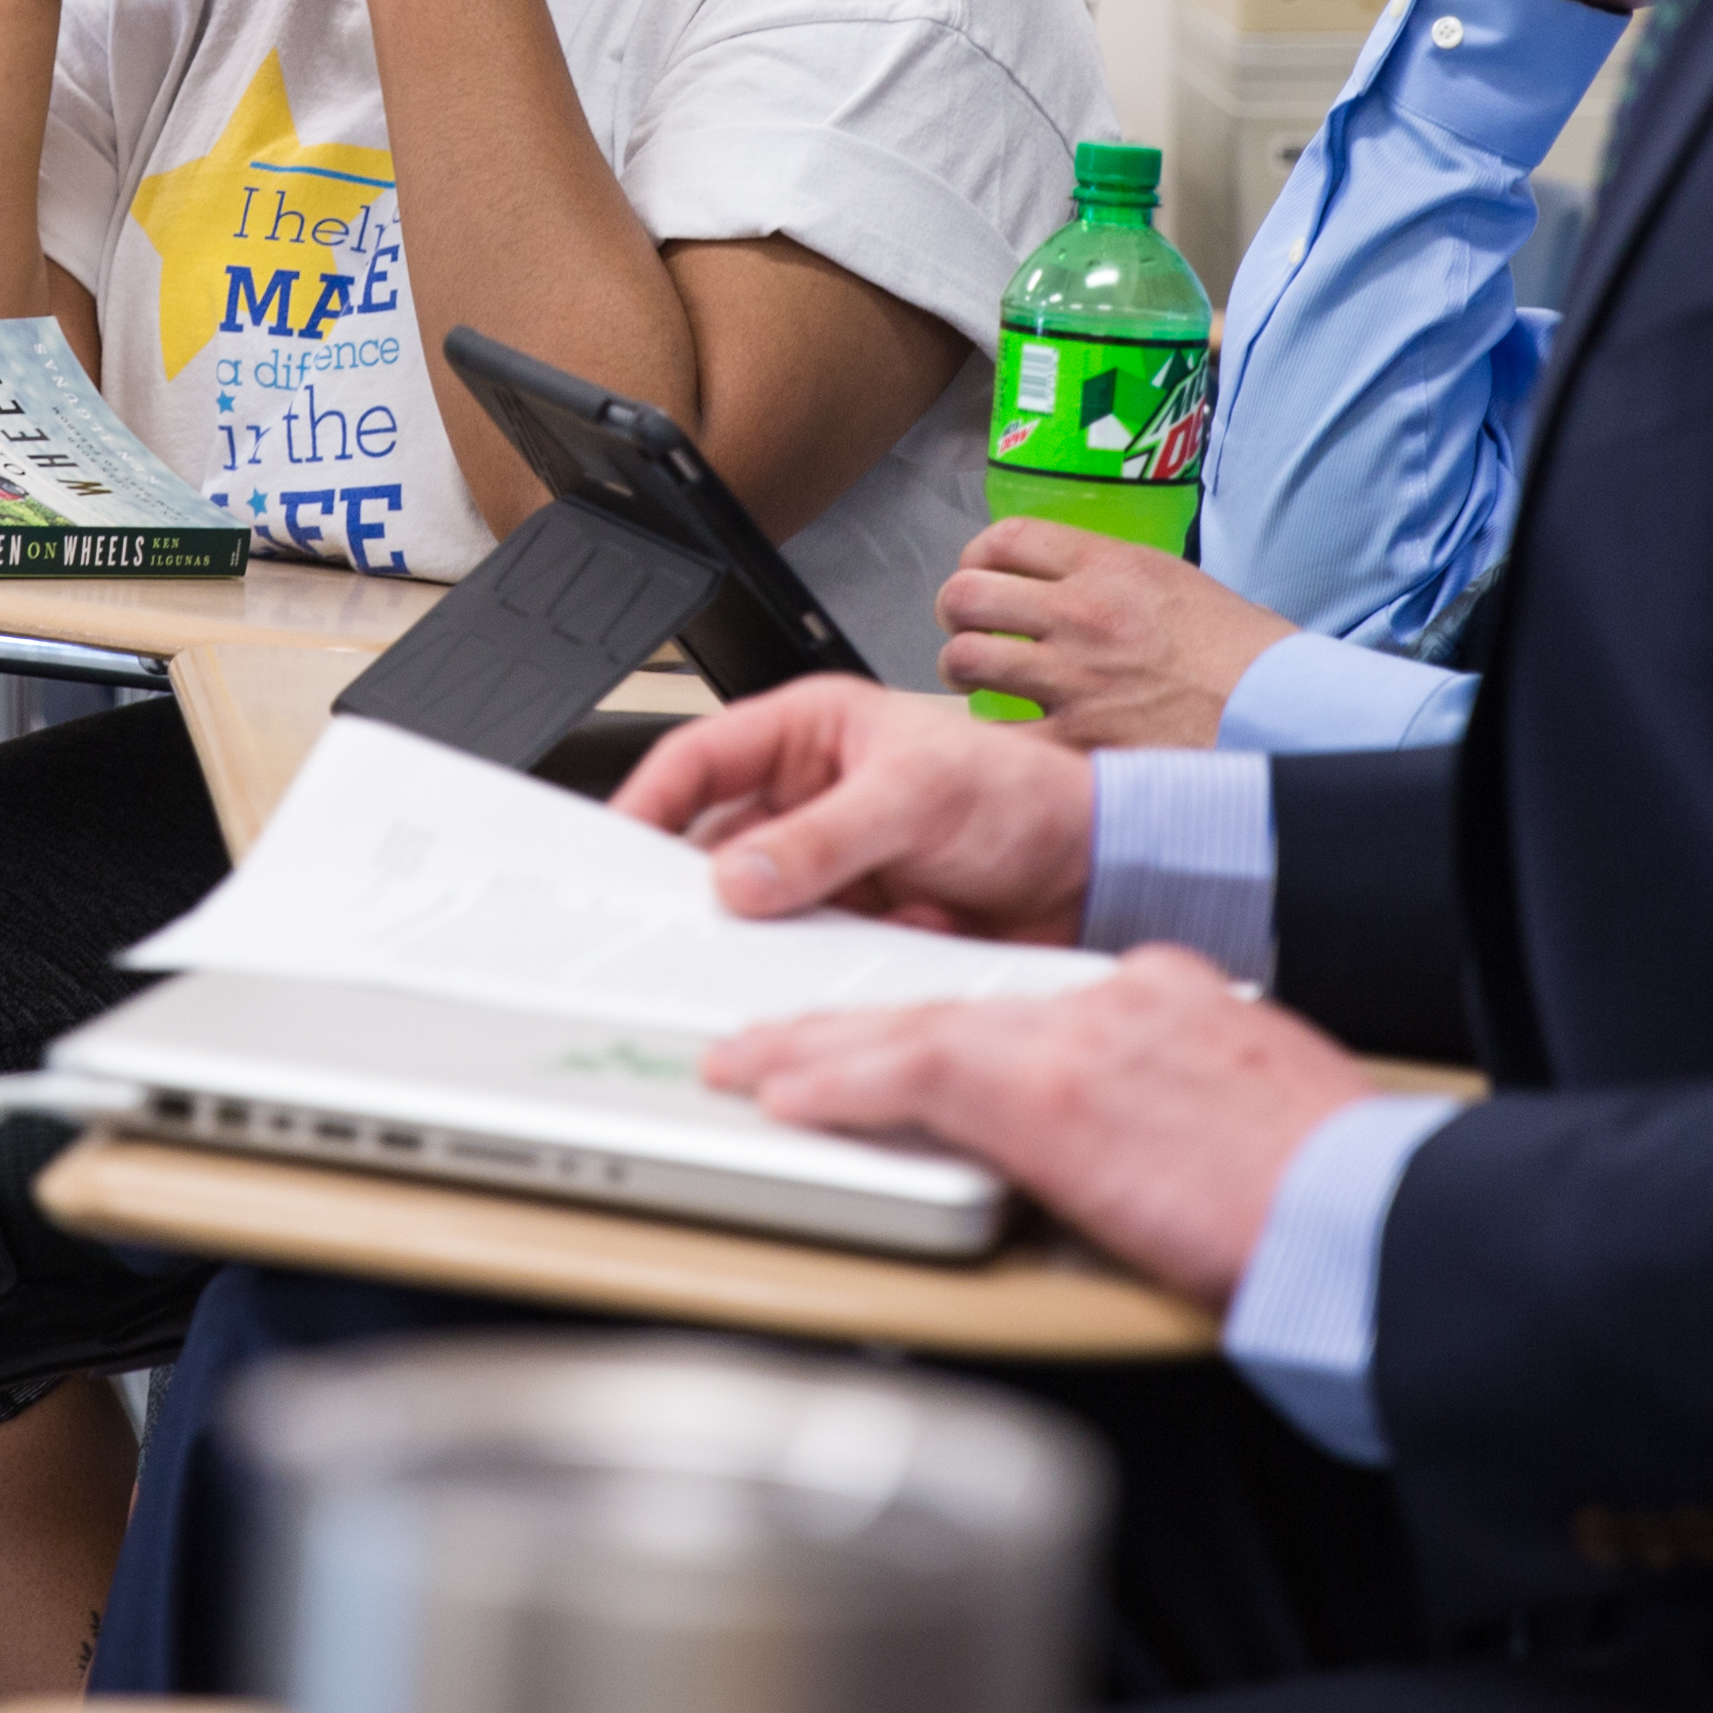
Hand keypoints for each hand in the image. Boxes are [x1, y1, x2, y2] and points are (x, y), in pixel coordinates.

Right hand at [608, 678, 1098, 946]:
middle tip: (658, 922)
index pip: (698, 759)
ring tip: (727, 959)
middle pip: (711, 842)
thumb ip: (825, 836)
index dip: (647, 799)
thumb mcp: (917, 797)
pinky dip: (790, 968)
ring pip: (748, 905)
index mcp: (808, 734)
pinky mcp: (850, 925)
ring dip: (742, 934)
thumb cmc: (1025, 795)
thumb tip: (740, 875)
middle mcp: (805, 798)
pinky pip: (794, 950)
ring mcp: (825, 867)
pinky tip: (792, 978)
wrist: (1097, 873)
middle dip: (686, 882)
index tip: (615, 847)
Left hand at [704, 951, 1369, 1301]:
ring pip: (915, 1029)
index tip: (897, 1050)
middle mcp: (1115, 999)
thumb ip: (1183, 1106)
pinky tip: (787, 1094)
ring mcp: (1080, 1038)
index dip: (943, 1032)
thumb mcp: (1258, 1118)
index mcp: (1165, 1001)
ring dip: (818, 1053)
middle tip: (776, 1044)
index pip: (1025, 1010)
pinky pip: (915, 1073)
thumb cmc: (1337, 1191)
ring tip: (748, 1065)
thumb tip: (1142, 1149)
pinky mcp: (1053, 1092)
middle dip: (855, 1032)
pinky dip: (842, 1082)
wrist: (1373, 1207)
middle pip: (953, 1007)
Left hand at [937, 522, 1296, 749]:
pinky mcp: (1075, 739)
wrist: (1279, 712)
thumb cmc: (1242, 653)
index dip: (976, 555)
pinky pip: (1000, 732)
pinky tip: (1006, 734)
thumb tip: (1064, 586)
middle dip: (955, 611)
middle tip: (966, 626)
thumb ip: (1112, 578)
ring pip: (966, 659)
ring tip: (973, 676)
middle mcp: (1080, 614)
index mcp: (1109, 566)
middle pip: (967, 594)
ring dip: (960, 667)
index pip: (1006, 537)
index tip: (978, 572)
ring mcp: (1072, 679)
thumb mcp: (1177, 583)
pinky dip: (993, 734)